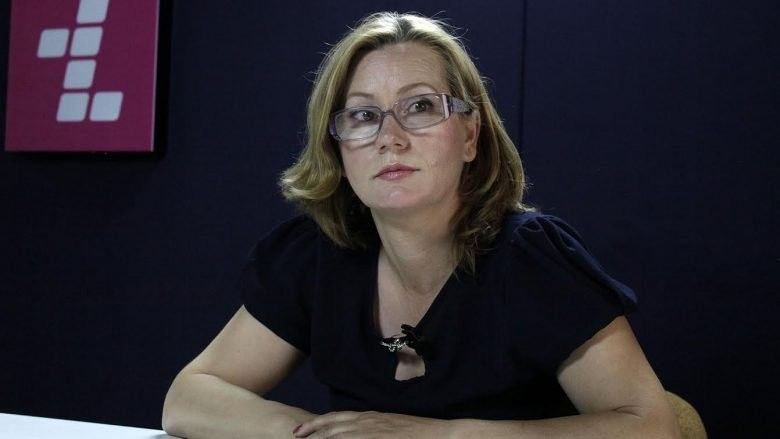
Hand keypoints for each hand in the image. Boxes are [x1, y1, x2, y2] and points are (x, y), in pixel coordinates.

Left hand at [292, 410, 448, 437]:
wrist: (447, 436)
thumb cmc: (424, 436)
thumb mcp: (395, 430)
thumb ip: (379, 432)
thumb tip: (372, 433)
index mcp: (373, 418)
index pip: (338, 418)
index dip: (317, 424)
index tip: (300, 430)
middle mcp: (371, 423)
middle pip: (333, 425)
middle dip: (312, 431)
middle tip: (293, 435)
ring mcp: (376, 432)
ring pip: (340, 435)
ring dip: (321, 438)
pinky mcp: (382, 438)